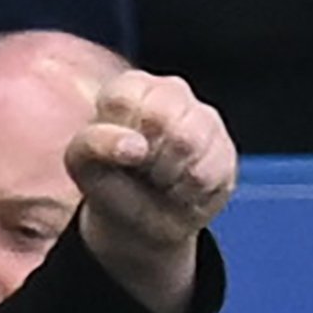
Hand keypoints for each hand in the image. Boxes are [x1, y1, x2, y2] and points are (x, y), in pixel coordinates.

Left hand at [67, 69, 235, 312]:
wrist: (147, 223)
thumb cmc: (111, 191)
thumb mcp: (84, 169)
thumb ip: (92, 147)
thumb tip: (131, 144)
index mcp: (127, 89)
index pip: (137, 100)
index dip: (133, 138)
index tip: (130, 162)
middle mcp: (169, 93)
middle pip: (178, 122)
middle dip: (162, 162)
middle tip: (152, 179)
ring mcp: (205, 120)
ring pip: (204, 144)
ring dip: (185, 178)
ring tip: (172, 188)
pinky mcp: (229, 151)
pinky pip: (223, 168)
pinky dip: (207, 189)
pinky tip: (194, 194)